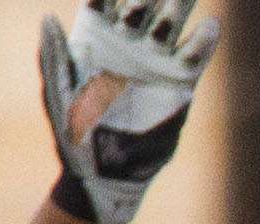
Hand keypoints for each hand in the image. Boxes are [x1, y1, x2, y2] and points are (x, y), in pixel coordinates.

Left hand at [41, 0, 220, 223]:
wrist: (105, 172)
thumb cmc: (74, 133)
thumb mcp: (58, 93)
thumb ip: (53, 55)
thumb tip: (48, 18)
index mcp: (96, 36)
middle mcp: (128, 42)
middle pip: (144, 1)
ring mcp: (155, 60)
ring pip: (171, 20)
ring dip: (180, 3)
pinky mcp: (179, 82)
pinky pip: (196, 54)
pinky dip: (205, 39)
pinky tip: (211, 25)